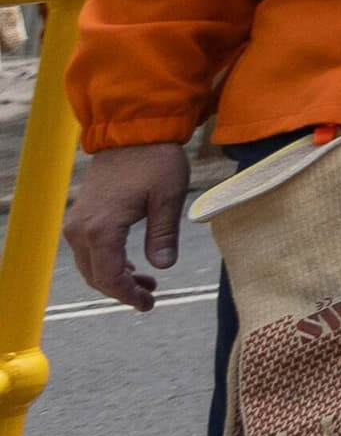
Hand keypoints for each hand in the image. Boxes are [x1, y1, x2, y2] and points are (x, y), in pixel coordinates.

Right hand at [64, 141, 196, 310]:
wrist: (133, 131)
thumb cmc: (155, 160)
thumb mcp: (168, 197)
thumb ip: (163, 235)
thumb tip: (163, 267)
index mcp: (102, 230)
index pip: (110, 277)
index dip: (128, 295)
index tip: (148, 304)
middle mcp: (81, 230)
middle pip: (96, 276)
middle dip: (122, 290)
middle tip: (150, 297)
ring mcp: (77, 222)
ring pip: (90, 265)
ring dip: (115, 277)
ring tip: (147, 283)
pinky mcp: (81, 215)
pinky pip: (89, 250)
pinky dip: (108, 262)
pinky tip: (132, 265)